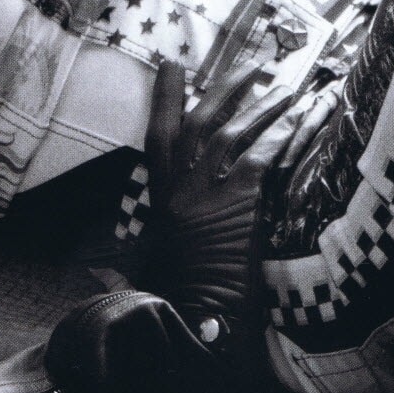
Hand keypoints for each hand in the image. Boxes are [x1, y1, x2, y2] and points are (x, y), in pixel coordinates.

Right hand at [135, 52, 304, 351]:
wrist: (199, 327)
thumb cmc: (174, 307)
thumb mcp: (143, 278)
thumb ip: (120, 266)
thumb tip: (92, 269)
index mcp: (161, 202)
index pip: (158, 136)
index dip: (164, 98)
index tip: (173, 66)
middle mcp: (182, 191)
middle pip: (198, 123)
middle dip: (223, 89)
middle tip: (250, 65)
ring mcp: (210, 195)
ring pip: (232, 133)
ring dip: (262, 105)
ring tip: (287, 85)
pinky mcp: (241, 205)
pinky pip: (262, 155)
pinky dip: (281, 133)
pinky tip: (301, 118)